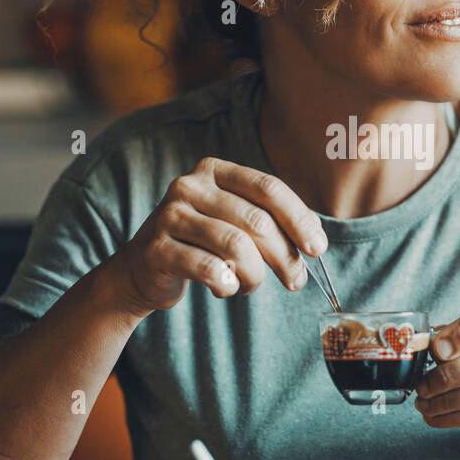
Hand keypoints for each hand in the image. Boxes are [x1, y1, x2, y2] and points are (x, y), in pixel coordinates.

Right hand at [109, 158, 327, 317]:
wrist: (142, 270)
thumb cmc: (201, 245)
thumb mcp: (234, 222)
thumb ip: (270, 222)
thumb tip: (315, 242)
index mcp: (214, 170)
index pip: (269, 188)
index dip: (299, 219)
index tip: (318, 248)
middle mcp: (190, 186)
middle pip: (257, 221)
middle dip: (284, 256)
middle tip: (295, 280)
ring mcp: (170, 216)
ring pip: (236, 247)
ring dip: (255, 275)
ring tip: (252, 285)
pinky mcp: (157, 249)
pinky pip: (209, 269)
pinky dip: (228, 285)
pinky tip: (226, 289)